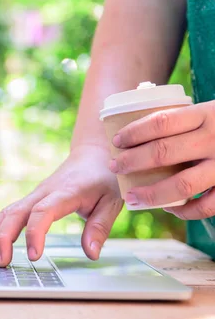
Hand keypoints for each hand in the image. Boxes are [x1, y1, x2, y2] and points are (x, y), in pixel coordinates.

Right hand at [0, 145, 122, 265]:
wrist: (91, 155)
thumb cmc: (104, 178)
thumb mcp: (113, 201)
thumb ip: (100, 227)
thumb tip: (91, 254)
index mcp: (65, 192)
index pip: (43, 212)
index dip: (35, 233)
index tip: (34, 256)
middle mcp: (44, 192)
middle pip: (16, 213)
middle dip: (4, 238)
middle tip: (1, 263)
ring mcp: (34, 195)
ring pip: (6, 213)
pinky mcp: (30, 201)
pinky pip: (8, 214)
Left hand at [109, 101, 214, 218]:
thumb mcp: (212, 111)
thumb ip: (185, 119)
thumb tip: (137, 122)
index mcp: (208, 114)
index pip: (161, 122)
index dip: (134, 132)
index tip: (116, 141)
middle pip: (164, 152)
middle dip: (132, 161)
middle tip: (115, 167)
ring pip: (182, 184)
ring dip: (151, 193)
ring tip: (131, 197)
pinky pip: (207, 206)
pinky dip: (185, 210)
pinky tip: (168, 208)